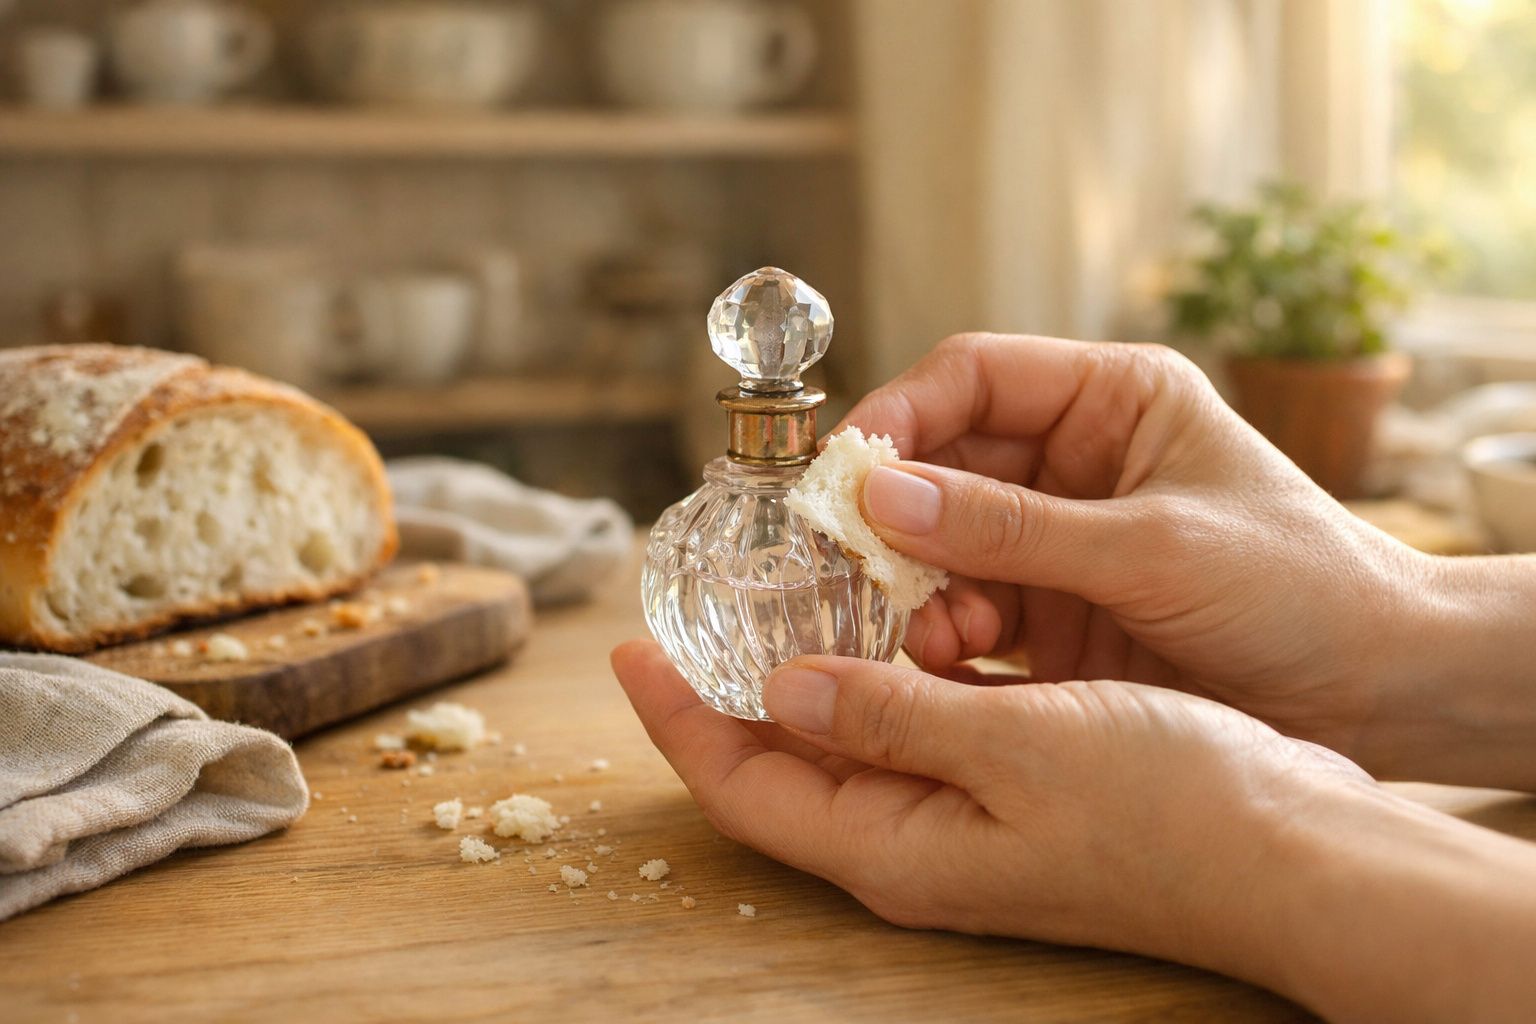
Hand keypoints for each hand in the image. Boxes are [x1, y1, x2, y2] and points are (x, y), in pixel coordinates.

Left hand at [612, 640, 1535, 1021]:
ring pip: (854, 737)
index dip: (677, 718)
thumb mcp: (1016, 750)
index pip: (743, 786)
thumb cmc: (1170, 808)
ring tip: (796, 582)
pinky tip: (903, 606)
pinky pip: (920, 724)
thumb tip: (783, 691)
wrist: (1297, 852)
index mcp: (896, 849)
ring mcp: (965, 818)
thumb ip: (892, 719)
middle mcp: (916, 842)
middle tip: (705, 603)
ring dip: (818, 666)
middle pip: (784, 764)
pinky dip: (895, 669)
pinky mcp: (1012, 786)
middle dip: (732, 688)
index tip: (629, 645)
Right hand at [837, 333, 1430, 772]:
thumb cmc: (1298, 586)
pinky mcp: (1056, 610)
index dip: (900, 415)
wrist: (1377, 689)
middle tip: (842, 564)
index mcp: (1111, 399)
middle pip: (944, 462)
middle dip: (894, 514)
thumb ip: (1013, 528)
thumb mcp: (1151, 548)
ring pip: (945, 541)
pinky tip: (944, 661)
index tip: (844, 472)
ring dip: (916, 584)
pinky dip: (945, 632)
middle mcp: (1073, 458)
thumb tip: (883, 496)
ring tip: (908, 631)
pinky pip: (971, 606)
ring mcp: (1059, 537)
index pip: (974, 377)